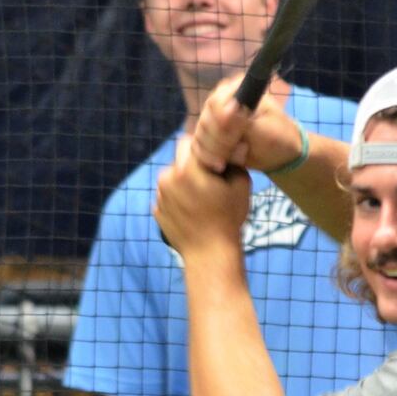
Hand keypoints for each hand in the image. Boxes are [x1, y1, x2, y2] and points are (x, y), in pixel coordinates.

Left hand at [154, 135, 249, 257]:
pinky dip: (178, 198)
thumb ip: (234, 159)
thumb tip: (233, 145)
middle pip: (179, 158)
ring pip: (172, 177)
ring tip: (202, 198)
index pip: (189, 141)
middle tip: (210, 178)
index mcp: (187, 168)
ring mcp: (159, 196)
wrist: (209, 254)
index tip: (214, 157)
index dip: (203, 146)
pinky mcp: (156, 210)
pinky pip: (168, 195)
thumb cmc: (228, 218)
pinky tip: (193, 211)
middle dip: (193, 163)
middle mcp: (167, 178)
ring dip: (184, 181)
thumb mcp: (241, 184)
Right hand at [190, 75, 304, 175]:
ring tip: (241, 155)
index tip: (239, 136)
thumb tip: (229, 108)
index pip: (215, 103)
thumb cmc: (278, 137)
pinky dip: (209, 159)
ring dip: (218, 152)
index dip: (222, 124)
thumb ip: (245, 122)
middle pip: (205, 121)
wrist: (278, 154)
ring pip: (200, 136)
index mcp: (237, 90)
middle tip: (244, 149)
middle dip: (222, 142)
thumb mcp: (265, 131)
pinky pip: (197, 147)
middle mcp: (220, 100)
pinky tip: (225, 164)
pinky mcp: (207, 135)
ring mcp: (211, 118)